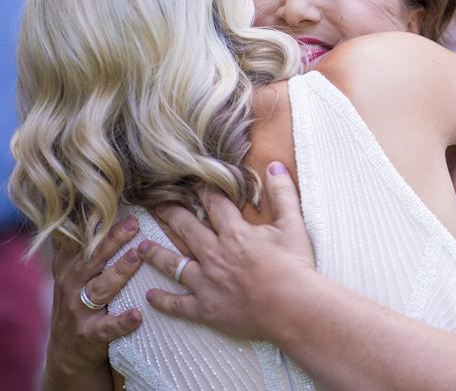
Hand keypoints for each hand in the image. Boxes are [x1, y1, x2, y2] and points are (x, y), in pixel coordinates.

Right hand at [46, 217, 143, 377]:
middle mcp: (72, 283)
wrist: (67, 349)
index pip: (84, 241)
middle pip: (93, 258)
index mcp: (70, 265)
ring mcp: (80, 309)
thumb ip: (89, 245)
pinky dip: (122, 321)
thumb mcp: (76, 271)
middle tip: (135, 225)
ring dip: (120, 271)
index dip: (100, 225)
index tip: (121, 209)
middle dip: (114, 240)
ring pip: (100, 288)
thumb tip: (108, 209)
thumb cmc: (81, 299)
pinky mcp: (90, 333)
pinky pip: (107, 326)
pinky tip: (137, 314)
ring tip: (137, 257)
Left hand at [138, 161, 314, 340]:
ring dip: (156, 254)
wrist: (293, 308)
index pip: (213, 204)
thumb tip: (275, 166)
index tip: (191, 182)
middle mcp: (215, 254)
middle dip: (170, 214)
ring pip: (174, 265)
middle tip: (156, 206)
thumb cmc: (296, 267)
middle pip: (186, 229)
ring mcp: (208, 283)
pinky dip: (164, 301)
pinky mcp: (207, 309)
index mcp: (234, 233)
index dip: (202, 190)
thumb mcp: (293, 225)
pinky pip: (179, 305)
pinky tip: (150, 297)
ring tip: (140, 248)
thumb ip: (283, 194)